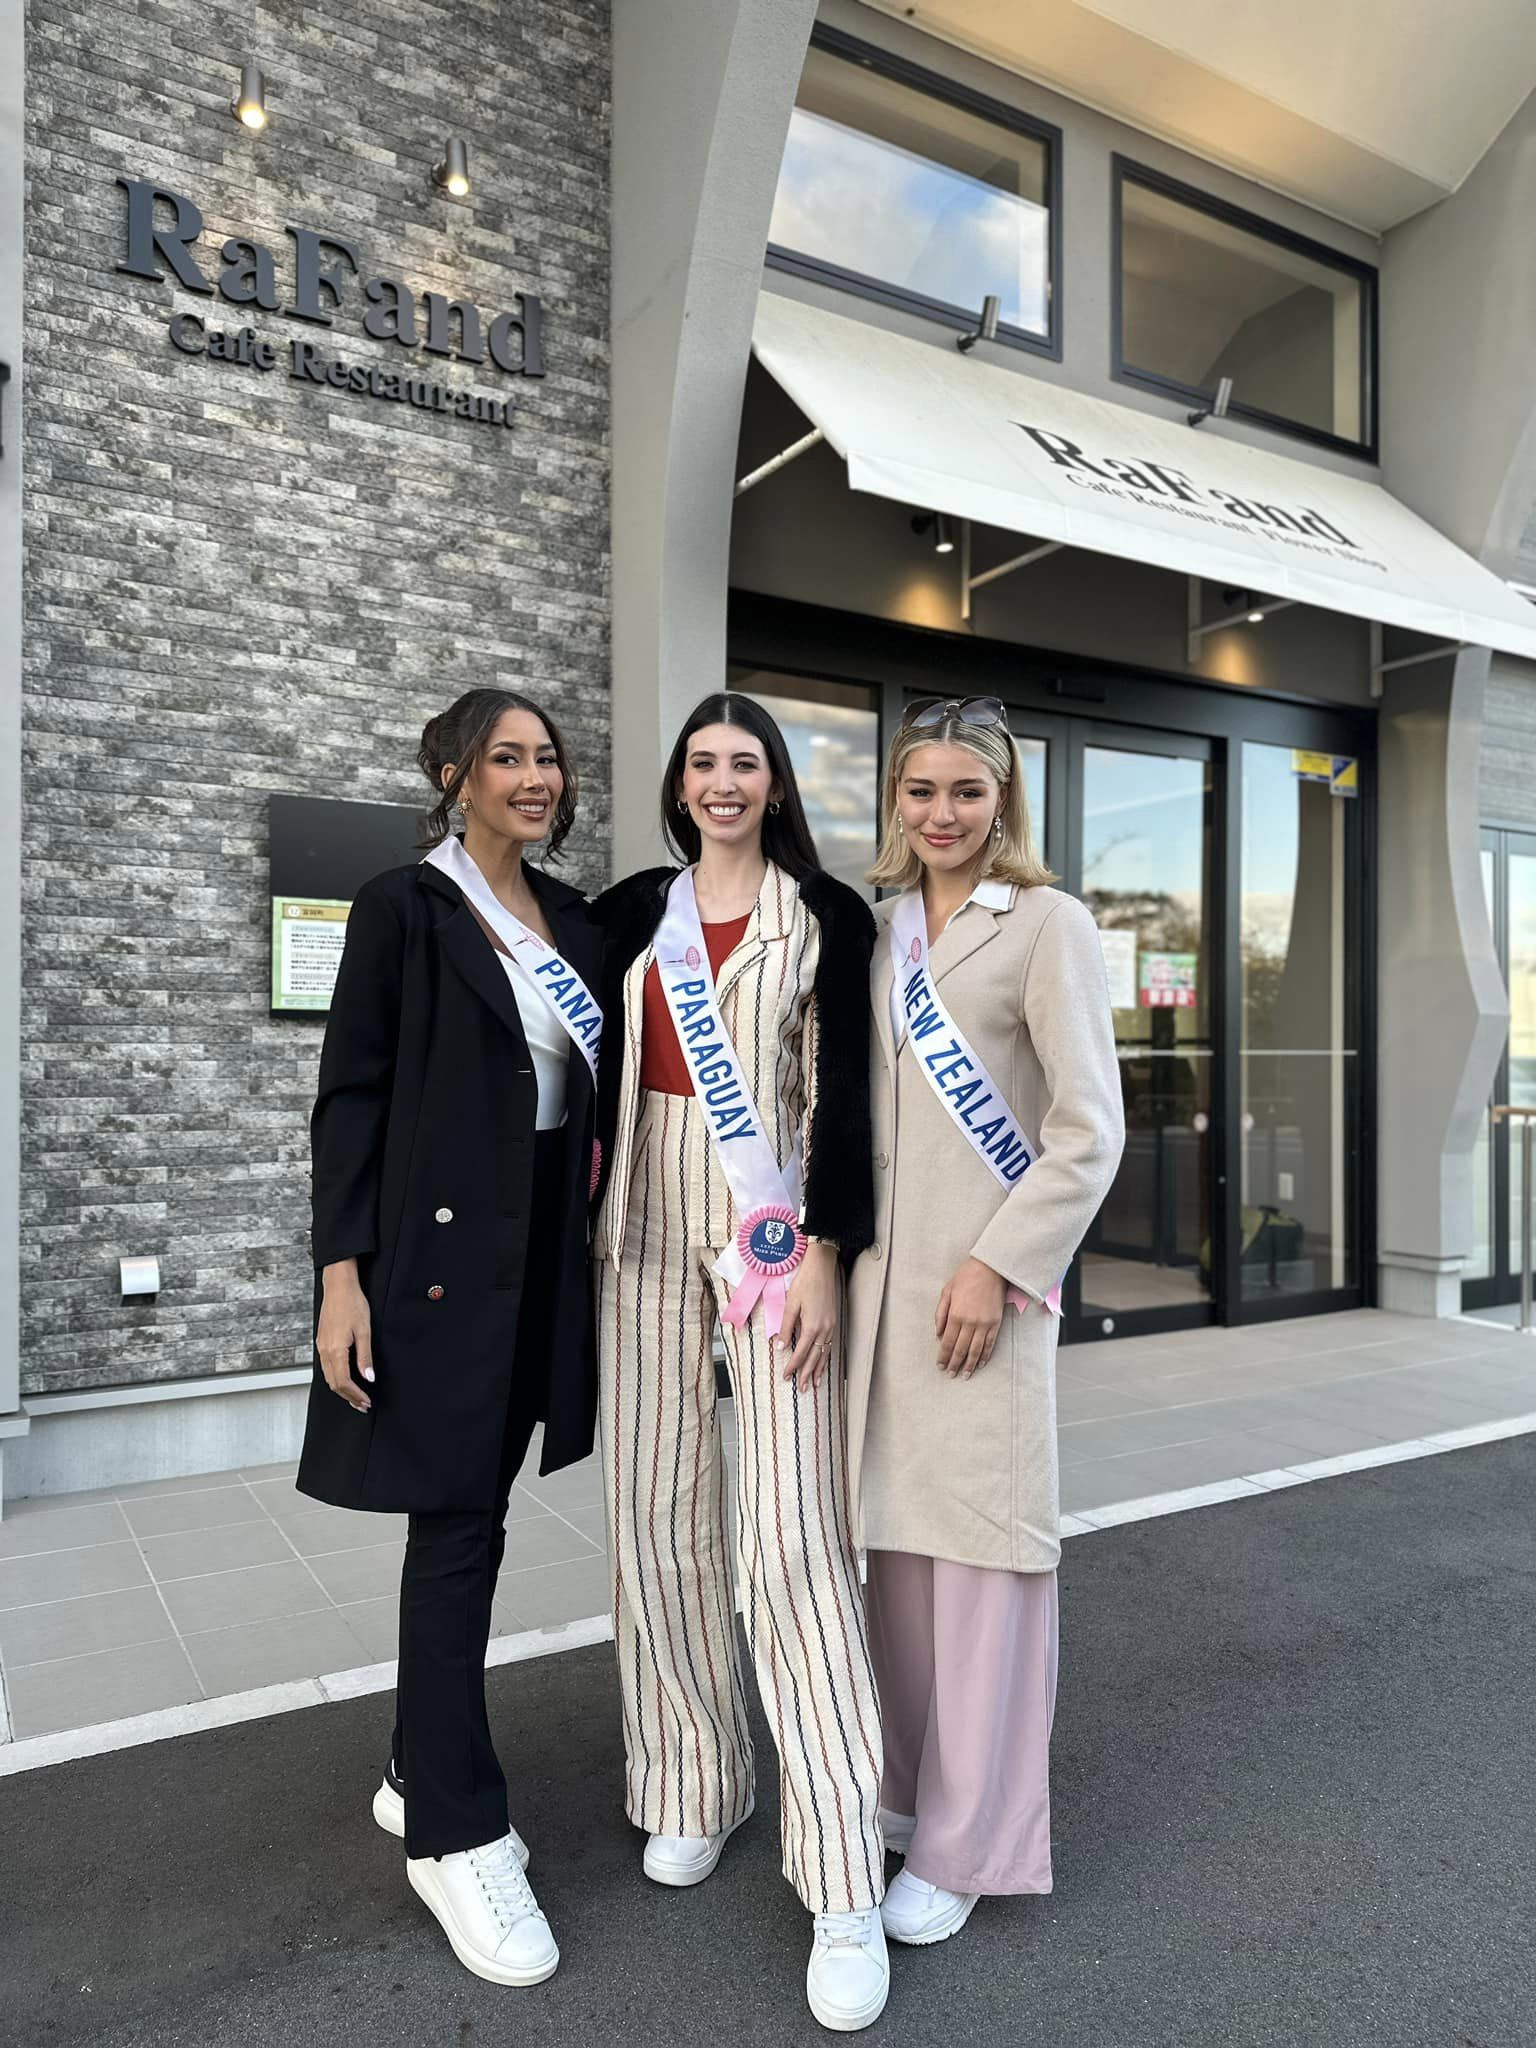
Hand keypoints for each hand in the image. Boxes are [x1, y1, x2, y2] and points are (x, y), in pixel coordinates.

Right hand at [317, 1260, 374, 1412]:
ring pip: (328, 1377)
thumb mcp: (364, 1331)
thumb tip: (369, 1378)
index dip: (355, 1395)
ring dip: (342, 1389)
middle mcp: (324, 1351)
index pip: (343, 1382)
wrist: (338, 1286)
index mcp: (335, 1350)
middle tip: (363, 1405)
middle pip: (334, 1383)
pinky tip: (346, 1379)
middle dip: (348, 1397)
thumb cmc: (352, 1304)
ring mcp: (321, 1347)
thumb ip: (365, 1357)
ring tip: (356, 1396)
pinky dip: (336, 1378)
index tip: (366, 1402)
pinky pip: (326, 1367)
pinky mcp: (321, 1342)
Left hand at [778, 1242, 839, 1389]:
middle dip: (808, 1374)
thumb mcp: (791, 1305)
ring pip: (825, 1354)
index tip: (786, 1376)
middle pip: (815, 1358)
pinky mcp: (833, 1322)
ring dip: (819, 1369)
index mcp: (811, 1327)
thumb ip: (785, 1327)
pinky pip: (830, 1345)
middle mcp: (824, 1330)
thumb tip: (780, 1346)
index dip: (793, 1366)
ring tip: (816, 1384)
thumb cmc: (804, 1284)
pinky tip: (823, 1363)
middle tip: (803, 1389)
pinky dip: (826, 1357)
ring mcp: (831, 1326)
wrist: (821, 1268)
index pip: (800, 1353)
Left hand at [935, 1257, 1005, 1378]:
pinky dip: (984, 1355)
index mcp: (955, 1315)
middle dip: (955, 1364)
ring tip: (965, 1375)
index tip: (940, 1365)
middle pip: (961, 1349)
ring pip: (975, 1350)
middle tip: (950, 1374)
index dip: (944, 1356)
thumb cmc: (966, 1277)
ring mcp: (984, 1324)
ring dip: (969, 1365)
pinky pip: (989, 1344)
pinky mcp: (995, 1323)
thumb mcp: (946, 1292)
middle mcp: (970, 1322)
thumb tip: (938, 1333)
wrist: (990, 1269)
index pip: (948, 1342)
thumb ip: (940, 1313)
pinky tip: (980, 1363)